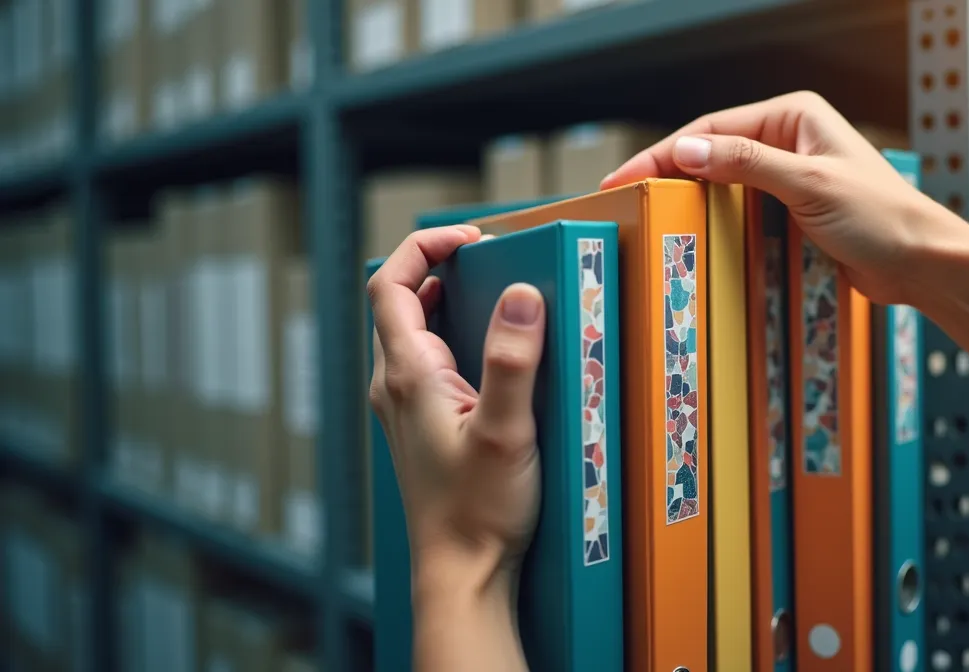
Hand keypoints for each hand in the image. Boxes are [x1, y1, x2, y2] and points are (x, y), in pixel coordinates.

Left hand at [367, 225, 544, 597]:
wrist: (461, 574)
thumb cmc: (478, 513)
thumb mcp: (506, 432)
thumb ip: (513, 361)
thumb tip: (523, 293)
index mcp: (408, 375)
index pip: (391, 283)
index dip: (426, 247)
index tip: (474, 237)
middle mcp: (396, 386)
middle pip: (401, 302)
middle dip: (443, 268)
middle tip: (494, 258)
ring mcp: (405, 407)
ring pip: (415, 332)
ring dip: (450, 302)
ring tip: (499, 296)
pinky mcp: (422, 426)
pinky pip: (430, 362)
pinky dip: (456, 339)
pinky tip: (495, 355)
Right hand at [601, 91, 968, 305]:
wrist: (922, 265)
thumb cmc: (881, 217)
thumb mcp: (808, 183)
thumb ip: (746, 162)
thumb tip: (686, 149)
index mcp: (794, 115)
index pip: (712, 128)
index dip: (663, 153)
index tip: (624, 178)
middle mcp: (789, 140)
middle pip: (713, 154)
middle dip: (670, 176)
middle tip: (625, 200)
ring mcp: (791, 177)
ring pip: (724, 186)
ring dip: (691, 202)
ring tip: (648, 219)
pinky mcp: (793, 212)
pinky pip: (743, 214)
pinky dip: (716, 225)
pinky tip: (692, 238)